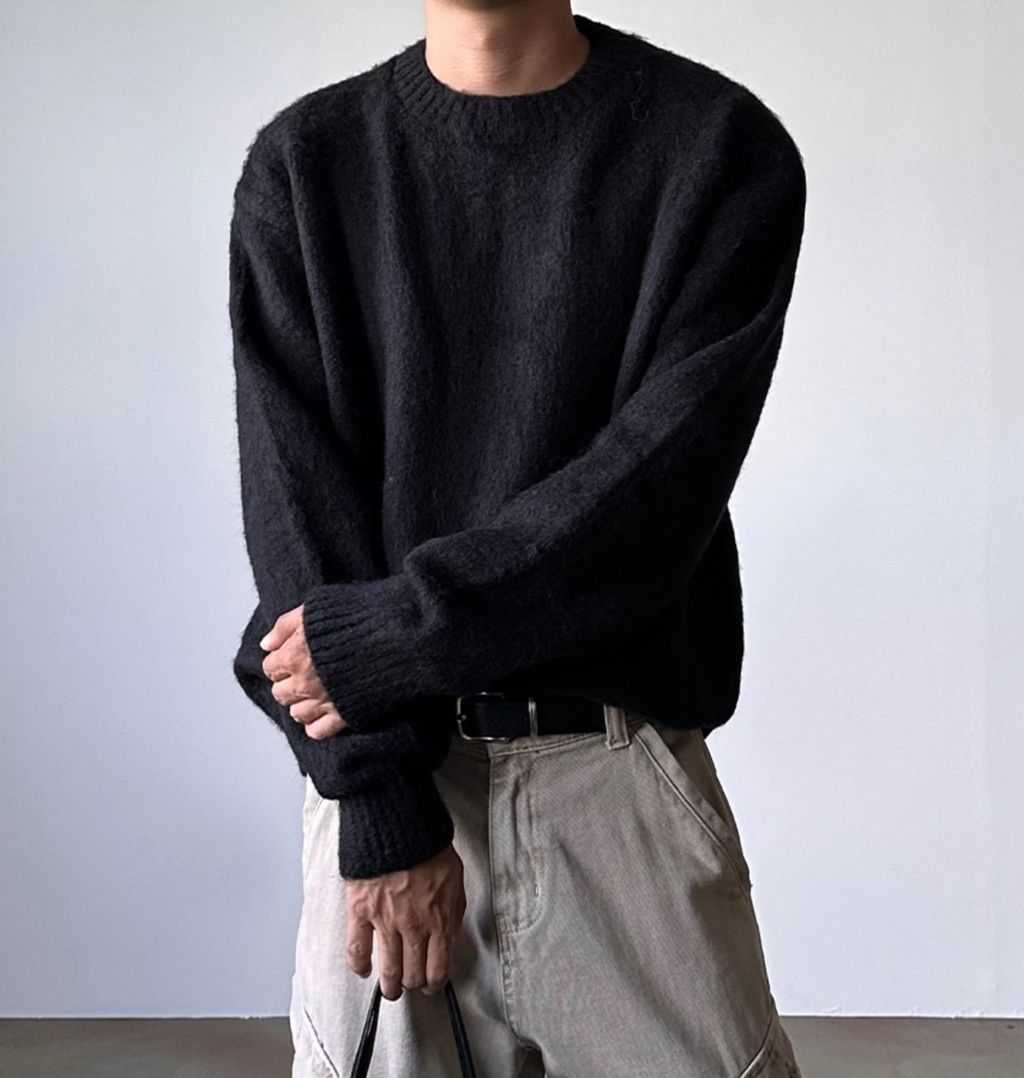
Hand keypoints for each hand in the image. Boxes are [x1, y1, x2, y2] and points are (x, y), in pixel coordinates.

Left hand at [260, 604, 347, 738]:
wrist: (396, 635)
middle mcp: (304, 682)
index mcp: (293, 656)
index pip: (270, 668)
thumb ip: (285, 625)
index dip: (281, 661)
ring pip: (296, 714)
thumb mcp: (315, 608)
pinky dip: (317, 725)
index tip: (293, 657)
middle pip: (280, 693)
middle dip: (290, 684)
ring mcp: (323, 701)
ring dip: (302, 704)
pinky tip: (326, 711)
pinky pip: (317, 732)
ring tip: (316, 693)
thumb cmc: (358, 617)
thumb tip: (266, 643)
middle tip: (305, 675)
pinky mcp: (344, 715)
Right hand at [346, 844, 466, 1000]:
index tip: (432, 984)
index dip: (435, 983)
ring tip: (390, 989)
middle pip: (413, 974)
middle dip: (413, 983)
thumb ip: (452, 913)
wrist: (398, 825)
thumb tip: (449, 938)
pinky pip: (356, 950)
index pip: (439, 969)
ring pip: (388, 971)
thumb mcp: (455, 879)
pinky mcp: (360, 912)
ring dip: (390, 986)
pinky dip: (358, 965)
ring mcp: (385, 921)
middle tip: (411, 983)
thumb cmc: (427, 846)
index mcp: (439, 919)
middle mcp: (413, 926)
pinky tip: (363, 969)